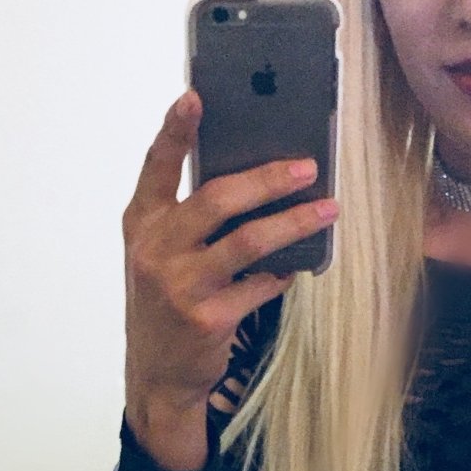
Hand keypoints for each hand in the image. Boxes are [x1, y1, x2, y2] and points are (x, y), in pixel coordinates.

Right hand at [121, 88, 337, 416]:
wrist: (157, 374)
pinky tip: (299, 264)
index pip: (157, 168)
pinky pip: (261, 284)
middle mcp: (156, 250)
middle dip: (268, 179)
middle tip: (307, 167)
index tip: (194, 96)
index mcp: (142, 223)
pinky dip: (284, 272)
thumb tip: (252, 177)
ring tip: (328, 209)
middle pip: (217, 199)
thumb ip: (187, 217)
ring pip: (248, 241)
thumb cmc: (165, 302)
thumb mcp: (160, 254)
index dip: (175, 131)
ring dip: (294, 222)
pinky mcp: (208, 318)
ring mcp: (180, 286)